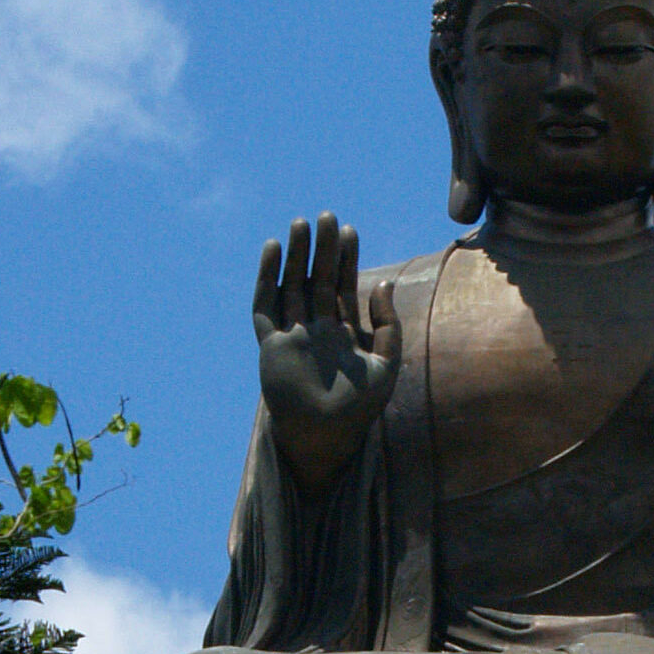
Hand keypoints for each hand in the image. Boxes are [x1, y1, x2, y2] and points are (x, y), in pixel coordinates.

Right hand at [253, 212, 400, 491]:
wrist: (324, 437)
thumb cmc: (358, 409)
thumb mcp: (386, 366)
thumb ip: (388, 326)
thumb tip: (382, 284)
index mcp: (342, 333)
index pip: (342, 286)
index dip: (346, 259)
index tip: (349, 231)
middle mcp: (316, 329)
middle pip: (316, 279)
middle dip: (321, 249)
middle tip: (326, 216)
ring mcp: (292, 335)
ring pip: (291, 286)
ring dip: (295, 256)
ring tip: (300, 225)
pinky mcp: (270, 344)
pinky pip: (265, 306)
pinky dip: (267, 278)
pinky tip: (272, 251)